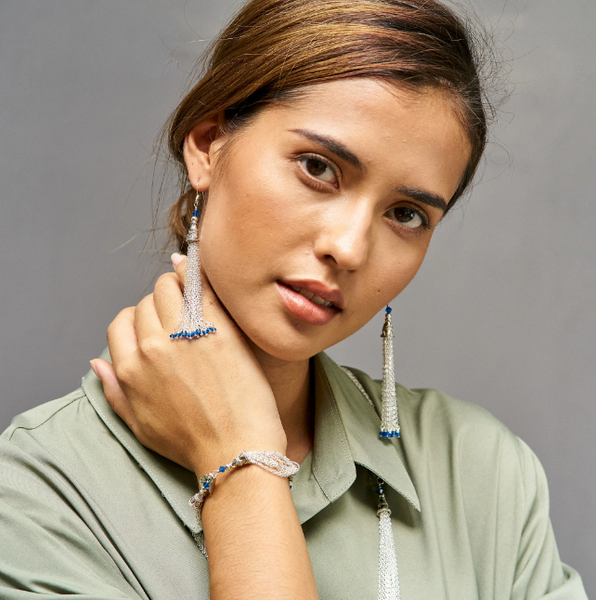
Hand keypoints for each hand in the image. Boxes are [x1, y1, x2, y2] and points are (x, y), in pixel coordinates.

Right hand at [91, 254, 286, 474]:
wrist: (236, 449)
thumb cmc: (191, 442)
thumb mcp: (139, 425)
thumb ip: (114, 391)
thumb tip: (96, 363)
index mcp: (130, 369)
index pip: (121, 321)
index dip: (137, 321)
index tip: (154, 326)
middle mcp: (153, 347)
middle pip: (146, 301)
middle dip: (159, 304)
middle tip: (179, 314)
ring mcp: (187, 334)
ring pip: (169, 286)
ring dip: (178, 287)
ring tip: (193, 299)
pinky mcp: (220, 328)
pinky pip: (201, 285)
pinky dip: (198, 274)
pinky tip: (202, 272)